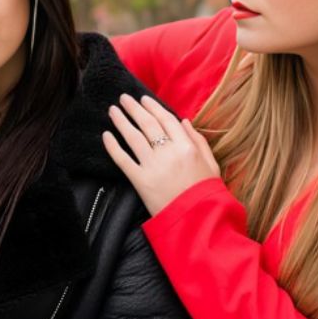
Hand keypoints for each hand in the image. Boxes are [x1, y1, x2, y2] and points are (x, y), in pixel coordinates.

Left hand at [101, 94, 220, 214]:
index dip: (153, 107)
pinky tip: (106, 135)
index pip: (166, 120)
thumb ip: (199, 141)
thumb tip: (183, 121)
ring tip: (112, 111)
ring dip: (121, 121)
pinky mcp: (140, 181)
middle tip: (123, 99)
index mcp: (187, 147)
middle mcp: (169, 153)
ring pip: (133, 138)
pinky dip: (113, 147)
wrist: (198, 219)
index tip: (143, 99)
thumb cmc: (206, 192)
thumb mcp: (211, 164)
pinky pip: (123, 160)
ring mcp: (153, 166)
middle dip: (134, 109)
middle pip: (147, 124)